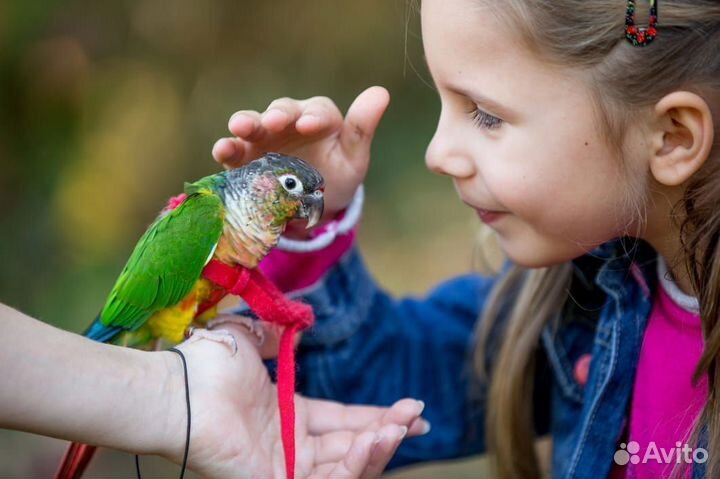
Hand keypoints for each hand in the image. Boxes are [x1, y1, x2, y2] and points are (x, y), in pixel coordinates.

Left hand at [161, 322, 427, 478]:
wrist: (179, 390)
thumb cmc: (206, 366)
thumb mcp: (249, 338)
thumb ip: (276, 333)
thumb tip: (298, 321)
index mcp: (288, 417)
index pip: (343, 423)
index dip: (378, 417)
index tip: (411, 408)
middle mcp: (290, 446)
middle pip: (353, 447)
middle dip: (389, 433)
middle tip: (416, 418)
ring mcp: (284, 469)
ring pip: (347, 468)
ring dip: (378, 448)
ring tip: (398, 426)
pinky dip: (357, 464)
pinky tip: (375, 438)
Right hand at [212, 87, 389, 236]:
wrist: (312, 207)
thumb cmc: (337, 175)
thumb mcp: (353, 157)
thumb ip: (361, 128)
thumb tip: (381, 92)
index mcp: (319, 118)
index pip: (318, 111)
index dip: (314, 117)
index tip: (309, 125)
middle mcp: (289, 122)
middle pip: (282, 111)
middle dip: (276, 116)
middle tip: (273, 123)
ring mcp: (264, 138)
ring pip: (253, 125)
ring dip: (245, 124)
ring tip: (239, 128)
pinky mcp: (245, 158)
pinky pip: (234, 150)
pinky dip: (227, 148)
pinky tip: (222, 149)